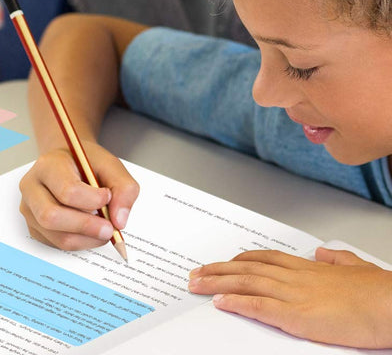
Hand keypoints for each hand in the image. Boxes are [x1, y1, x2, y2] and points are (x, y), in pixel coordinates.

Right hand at [19, 142, 138, 250]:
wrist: (69, 164)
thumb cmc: (86, 164)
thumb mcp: (110, 165)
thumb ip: (123, 188)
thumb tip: (119, 221)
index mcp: (48, 165)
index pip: (66, 190)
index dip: (92, 200)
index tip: (107, 198)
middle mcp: (31, 187)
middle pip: (52, 216)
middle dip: (86, 227)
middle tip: (109, 229)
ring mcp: (29, 208)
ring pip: (56, 236)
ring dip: (86, 238)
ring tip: (104, 230)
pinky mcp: (34, 226)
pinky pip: (57, 244)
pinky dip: (79, 243)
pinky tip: (89, 230)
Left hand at [188, 247, 391, 347]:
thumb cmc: (380, 292)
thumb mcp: (356, 267)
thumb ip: (337, 259)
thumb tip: (323, 252)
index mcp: (308, 268)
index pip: (263, 258)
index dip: (239, 260)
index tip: (221, 262)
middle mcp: (295, 277)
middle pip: (246, 269)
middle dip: (218, 270)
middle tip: (195, 274)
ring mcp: (294, 295)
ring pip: (245, 284)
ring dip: (217, 284)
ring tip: (196, 285)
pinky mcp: (297, 316)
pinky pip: (259, 307)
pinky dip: (236, 303)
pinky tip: (219, 303)